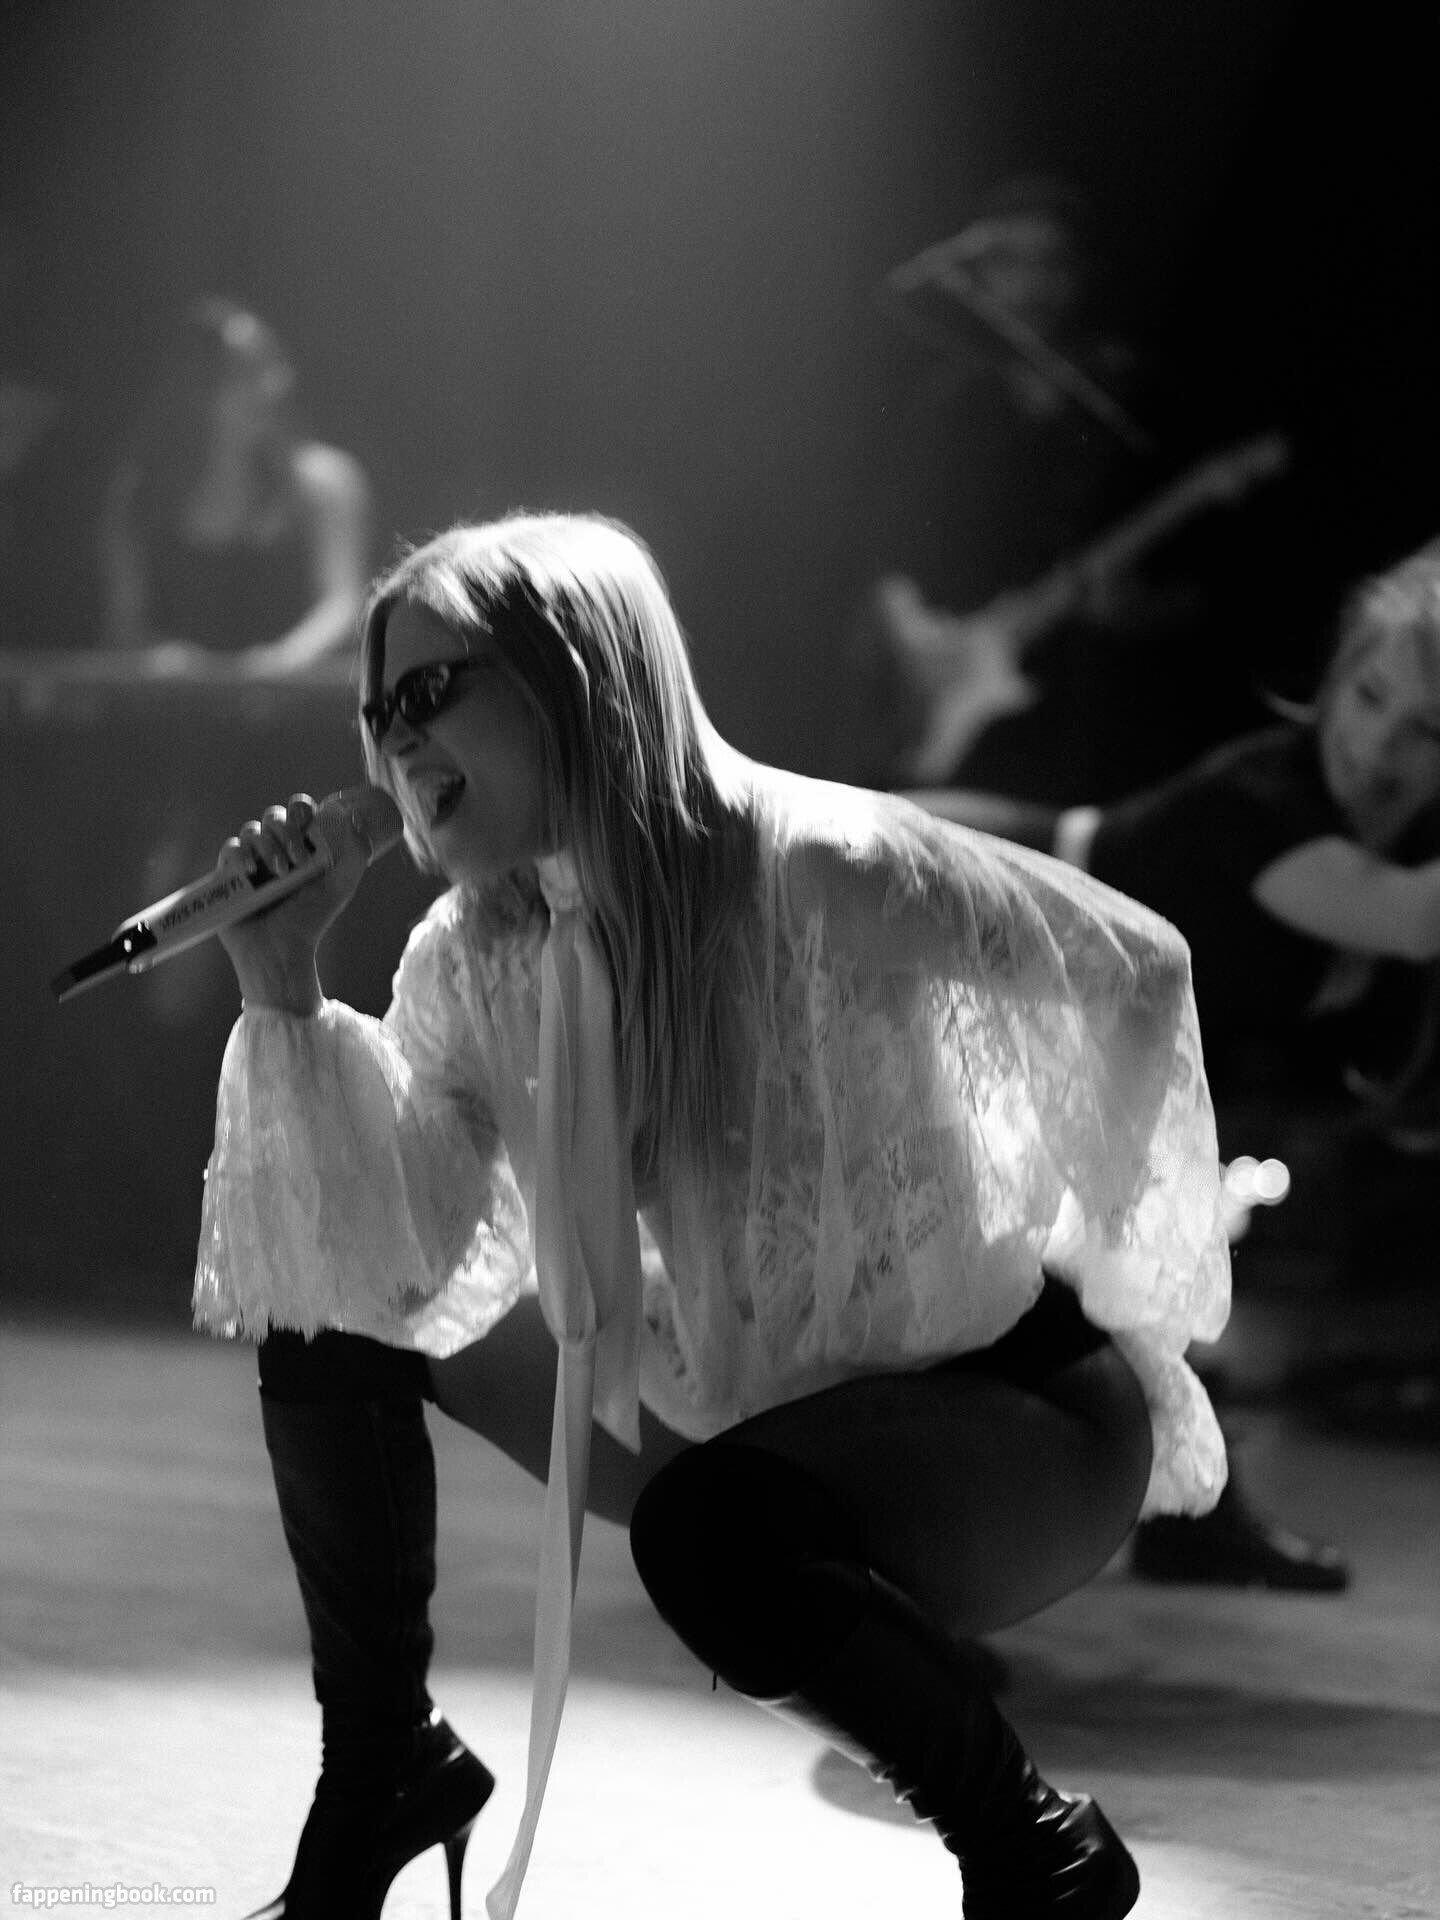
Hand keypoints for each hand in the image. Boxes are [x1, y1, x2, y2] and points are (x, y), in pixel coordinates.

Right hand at [215, 792, 372, 1012]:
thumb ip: (355, 854)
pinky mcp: (228, 874)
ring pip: (252, 830)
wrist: (280, 949)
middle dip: (287, 831)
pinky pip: (230, 848)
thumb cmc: (311, 920)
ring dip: (268, 846)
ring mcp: (251, 861)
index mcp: (301, 848)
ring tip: (281, 873)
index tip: (307, 817)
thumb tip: (355, 818)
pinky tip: (252, 871)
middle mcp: (275, 850)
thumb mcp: (341, 886)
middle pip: (274, 817)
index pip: (298, 812)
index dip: (301, 807)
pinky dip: (240, 854)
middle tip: (299, 860)